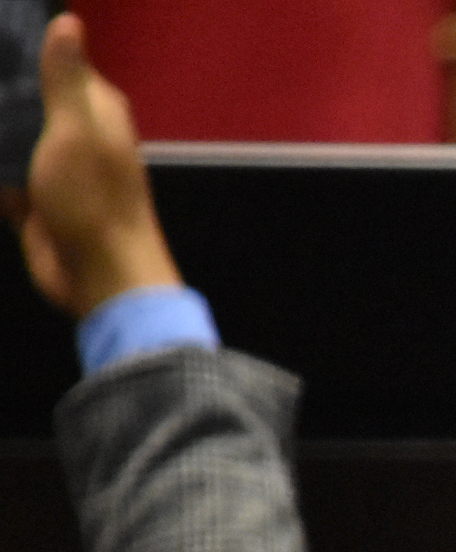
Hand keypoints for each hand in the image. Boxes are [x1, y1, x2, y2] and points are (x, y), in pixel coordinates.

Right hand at [0, 14, 179, 318]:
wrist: (101, 276)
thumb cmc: (94, 198)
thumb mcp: (77, 128)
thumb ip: (66, 79)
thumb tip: (68, 21)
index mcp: (97, 111)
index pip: (57, 65)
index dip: (22, 52)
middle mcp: (77, 135)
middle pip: (28, 101)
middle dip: (0, 93)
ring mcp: (54, 170)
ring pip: (11, 137)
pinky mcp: (33, 202)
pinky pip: (3, 174)